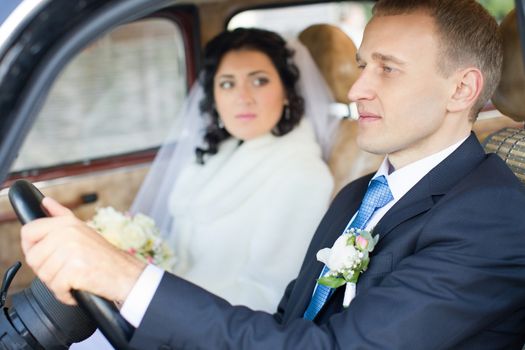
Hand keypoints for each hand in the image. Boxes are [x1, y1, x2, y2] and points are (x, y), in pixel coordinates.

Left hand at [21, 197, 145, 304]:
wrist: (126, 274)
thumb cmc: (104, 256)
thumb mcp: (83, 229)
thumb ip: (61, 215)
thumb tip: (46, 202)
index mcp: (66, 223)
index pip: (28, 231)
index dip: (31, 247)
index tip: (44, 255)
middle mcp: (67, 234)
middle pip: (33, 258)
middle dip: (46, 270)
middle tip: (66, 269)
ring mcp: (71, 251)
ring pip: (43, 275)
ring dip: (57, 283)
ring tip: (74, 277)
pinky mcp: (74, 270)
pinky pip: (55, 288)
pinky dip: (65, 293)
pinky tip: (77, 287)